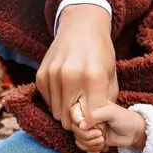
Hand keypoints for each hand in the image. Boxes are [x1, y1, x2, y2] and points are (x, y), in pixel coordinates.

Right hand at [35, 4, 117, 132]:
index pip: (90, 118)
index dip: (93, 125)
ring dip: (67, 113)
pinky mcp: (41, 74)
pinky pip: (48, 101)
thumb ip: (106, 101)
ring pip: (57, 114)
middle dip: (79, 122)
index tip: (96, 124)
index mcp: (93, 77)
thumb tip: (97, 126)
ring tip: (77, 103)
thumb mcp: (112, 75)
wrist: (81, 26)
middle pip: (71, 120)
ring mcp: (53, 75)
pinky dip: (57, 102)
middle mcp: (70, 76)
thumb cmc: (101, 53)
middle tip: (86, 116)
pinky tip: (66, 91)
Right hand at [76, 102, 146, 150]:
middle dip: (86, 136)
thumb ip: (95, 116)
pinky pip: (84, 147)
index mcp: (89, 106)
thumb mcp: (111, 113)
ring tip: (102, 140)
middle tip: (100, 135)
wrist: (134, 133)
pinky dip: (92, 149)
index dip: (78, 122)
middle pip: (74, 129)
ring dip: (90, 144)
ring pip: (78, 139)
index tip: (88, 127)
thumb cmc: (125, 119)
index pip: (73, 113)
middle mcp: (87, 118)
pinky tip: (102, 146)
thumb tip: (80, 124)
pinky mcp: (92, 140)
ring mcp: (89, 129)